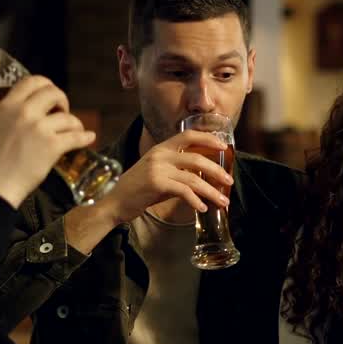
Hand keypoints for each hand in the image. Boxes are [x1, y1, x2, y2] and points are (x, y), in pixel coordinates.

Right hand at [0, 76, 95, 207]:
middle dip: (63, 101)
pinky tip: (89, 138)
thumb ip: (14, 114)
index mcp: (7, 106)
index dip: (47, 86)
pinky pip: (77, 136)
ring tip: (73, 131)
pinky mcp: (52, 145)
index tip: (51, 98)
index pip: (32, 80)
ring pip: (69, 117)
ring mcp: (39, 128)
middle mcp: (24, 112)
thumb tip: (33, 110)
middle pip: (54, 93)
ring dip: (75, 124)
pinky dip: (86, 137)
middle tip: (63, 113)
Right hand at [93, 130, 233, 225]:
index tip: (223, 146)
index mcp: (160, 148)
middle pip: (197, 158)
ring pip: (194, 178)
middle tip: (229, 181)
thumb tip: (205, 178)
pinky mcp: (156, 183)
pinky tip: (202, 208)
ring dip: (211, 191)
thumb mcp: (158, 174)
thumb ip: (178, 171)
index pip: (188, 135)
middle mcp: (159, 155)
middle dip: (217, 171)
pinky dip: (196, 200)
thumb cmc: (138, 190)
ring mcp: (157, 168)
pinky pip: (184, 191)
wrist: (113, 203)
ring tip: (223, 201)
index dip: (208, 138)